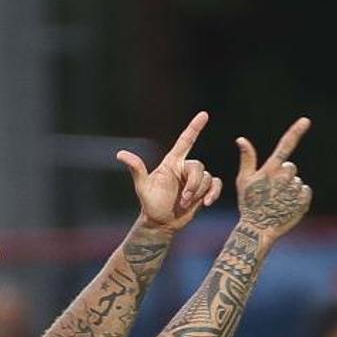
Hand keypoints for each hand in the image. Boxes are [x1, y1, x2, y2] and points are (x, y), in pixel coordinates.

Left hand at [118, 111, 222, 234]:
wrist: (161, 222)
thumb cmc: (150, 203)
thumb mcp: (142, 186)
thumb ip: (136, 169)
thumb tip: (121, 154)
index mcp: (172, 163)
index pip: (186, 140)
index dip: (195, 127)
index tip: (204, 115)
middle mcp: (184, 168)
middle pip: (199, 166)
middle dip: (193, 184)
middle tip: (183, 199)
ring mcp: (194, 180)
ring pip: (207, 177)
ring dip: (198, 192)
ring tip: (185, 204)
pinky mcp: (203, 190)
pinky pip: (216, 184)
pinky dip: (214, 193)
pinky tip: (206, 203)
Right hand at [236, 117, 313, 237]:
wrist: (259, 228)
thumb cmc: (248, 203)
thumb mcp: (243, 181)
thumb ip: (247, 159)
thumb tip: (241, 139)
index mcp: (270, 169)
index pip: (285, 145)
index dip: (296, 131)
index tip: (306, 120)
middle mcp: (285, 177)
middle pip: (290, 167)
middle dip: (283, 175)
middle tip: (271, 189)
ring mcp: (295, 190)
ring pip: (297, 181)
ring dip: (289, 188)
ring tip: (277, 200)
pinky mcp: (303, 201)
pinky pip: (305, 191)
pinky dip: (298, 197)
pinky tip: (286, 205)